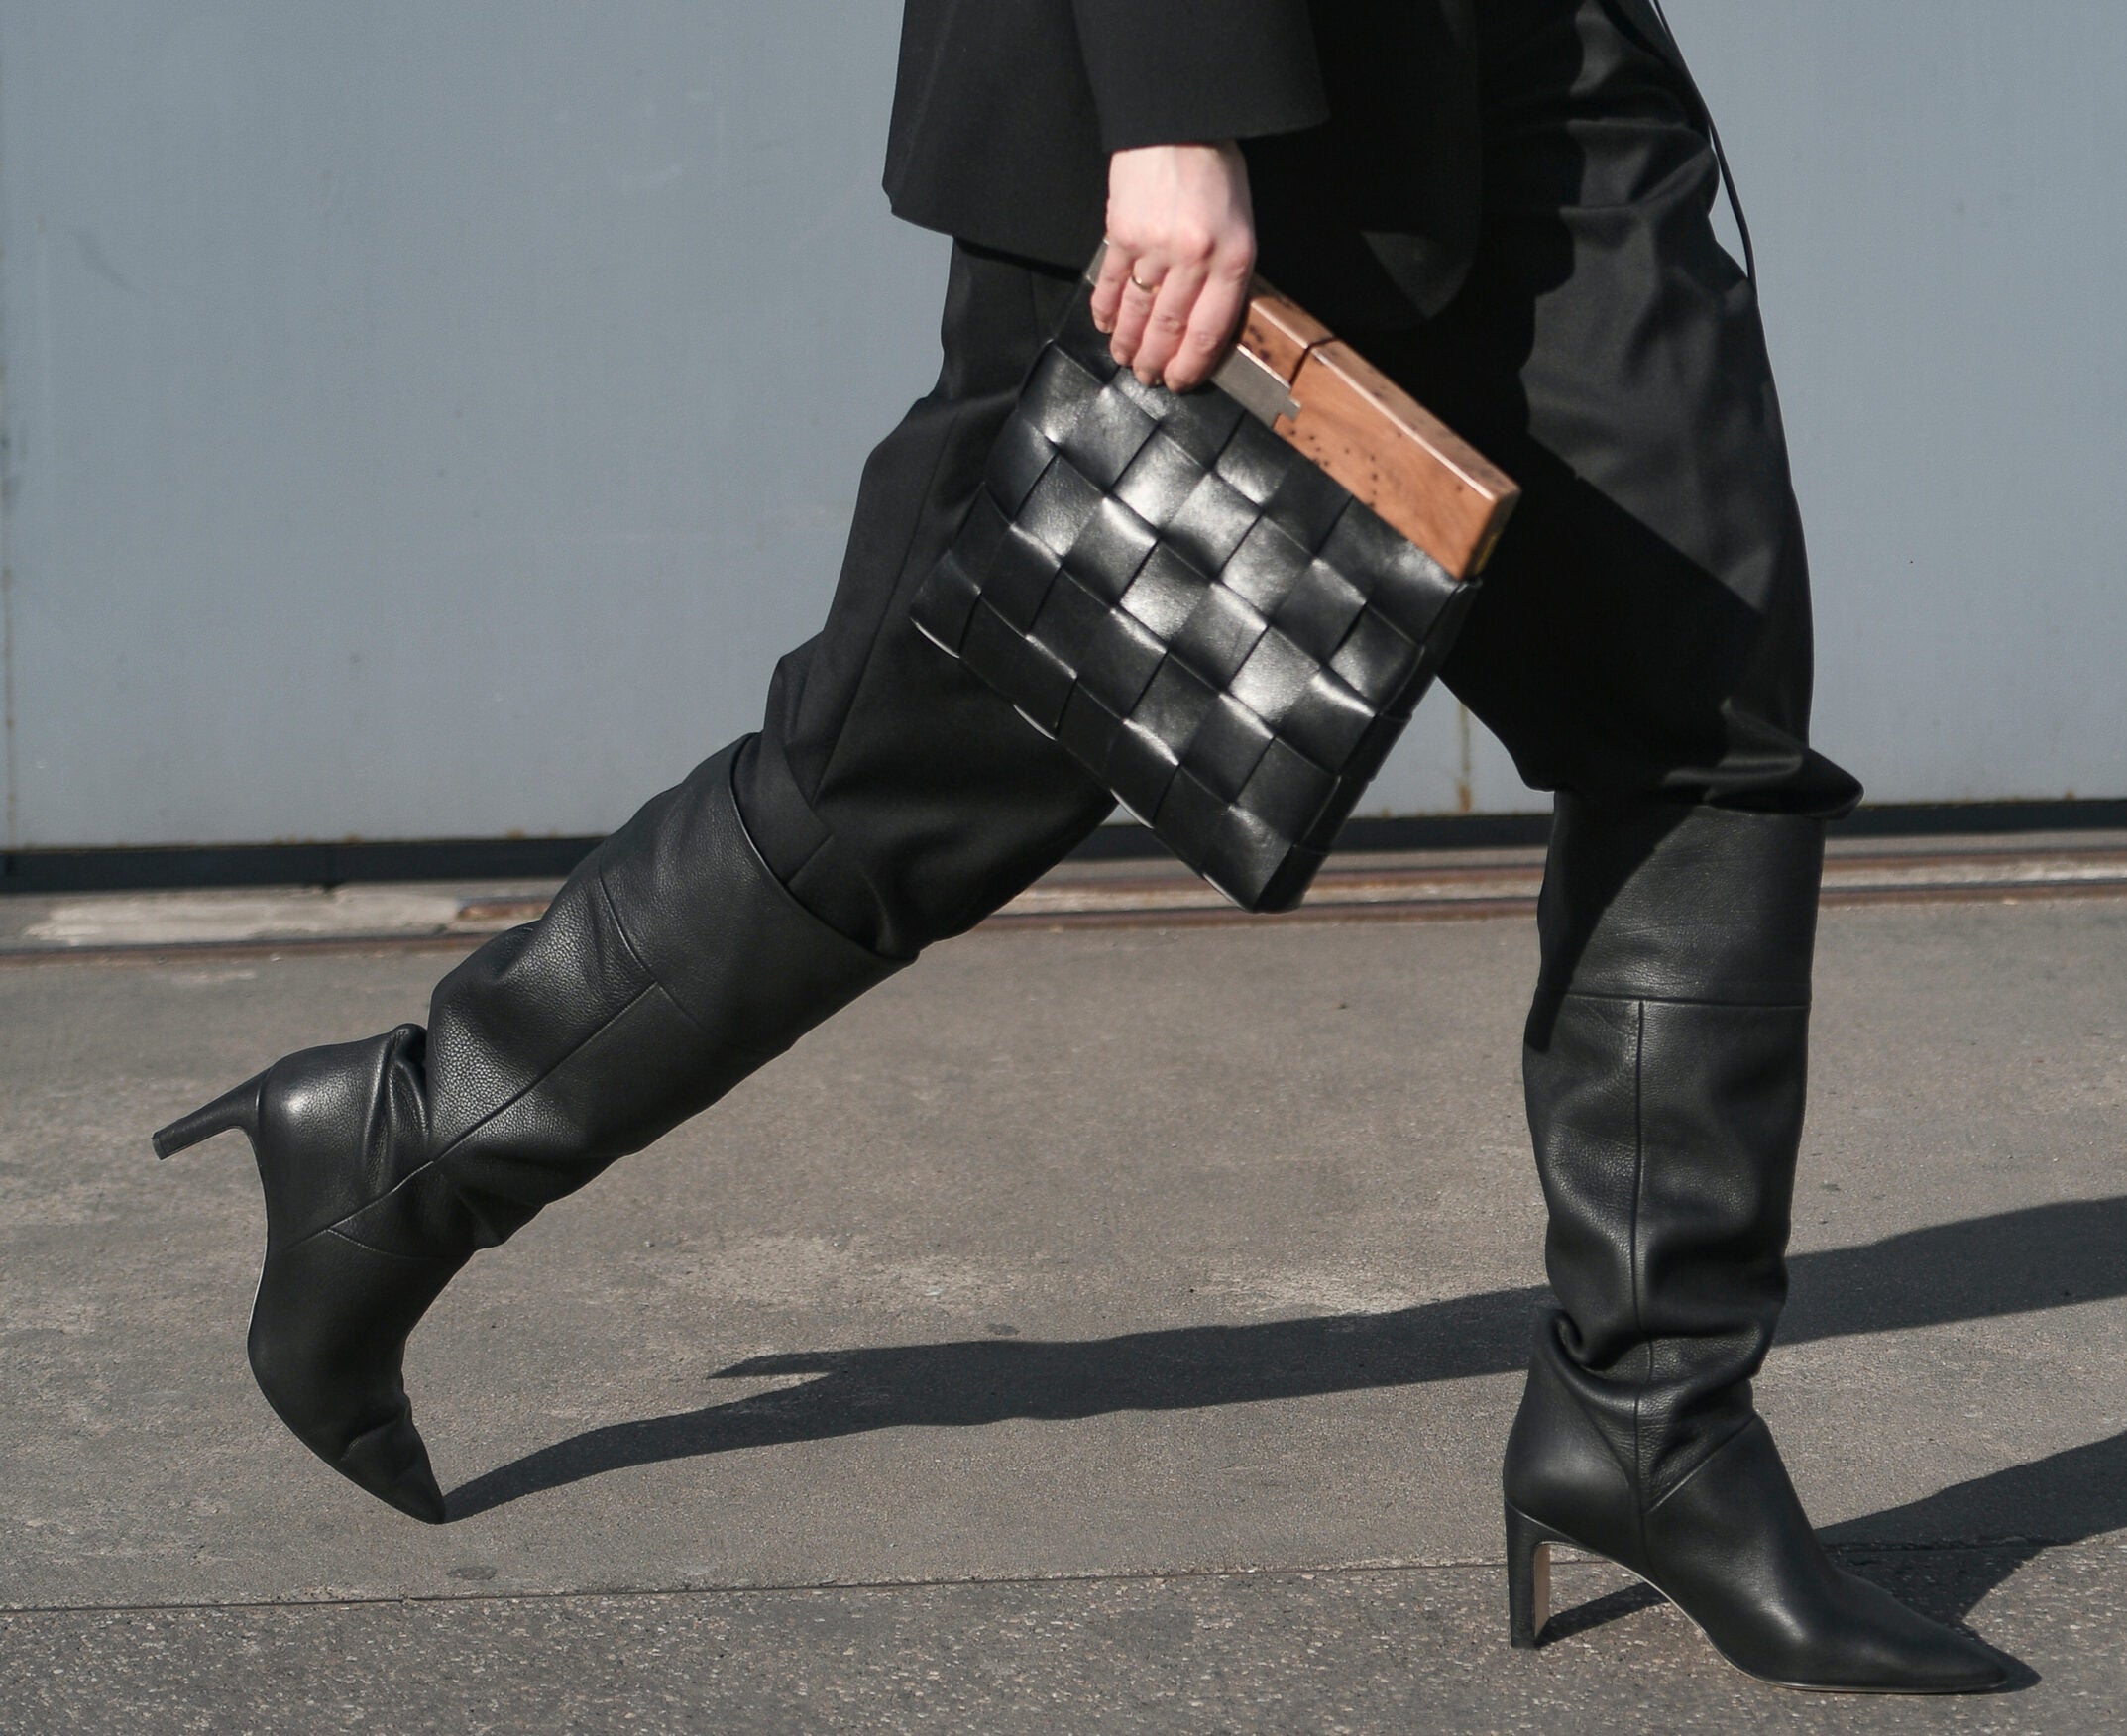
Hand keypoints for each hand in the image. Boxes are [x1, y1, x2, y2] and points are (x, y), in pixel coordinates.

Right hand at [1090, 141, 1255, 392]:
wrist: (1179, 121)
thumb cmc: (1215, 171)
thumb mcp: (1240, 224)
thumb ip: (1225, 272)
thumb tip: (1200, 321)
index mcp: (1232, 258)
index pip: (1210, 331)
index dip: (1192, 366)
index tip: (1180, 382)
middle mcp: (1194, 258)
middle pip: (1169, 328)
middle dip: (1155, 361)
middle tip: (1147, 378)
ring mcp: (1155, 246)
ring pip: (1137, 311)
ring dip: (1127, 342)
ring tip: (1124, 359)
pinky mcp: (1122, 232)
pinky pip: (1110, 283)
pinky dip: (1105, 309)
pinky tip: (1104, 324)